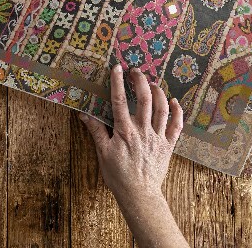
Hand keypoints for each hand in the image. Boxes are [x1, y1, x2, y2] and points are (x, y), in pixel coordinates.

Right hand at [79, 65, 182, 203]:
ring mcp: (157, 137)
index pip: (120, 101)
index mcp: (125, 131)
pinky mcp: (168, 145)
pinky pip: (176, 126)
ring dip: (158, 92)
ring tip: (152, 82)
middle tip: (136, 71)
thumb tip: (84, 114)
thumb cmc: (118, 175)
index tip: (117, 68)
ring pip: (162, 109)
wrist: (139, 194)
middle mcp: (143, 130)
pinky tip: (174, 101)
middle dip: (140, 81)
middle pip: (144, 100)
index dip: (118, 82)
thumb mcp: (102, 153)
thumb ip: (96, 131)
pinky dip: (177, 112)